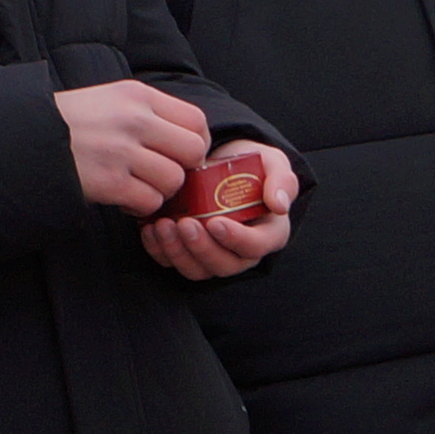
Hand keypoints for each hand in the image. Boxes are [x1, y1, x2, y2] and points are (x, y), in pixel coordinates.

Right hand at [59, 79, 213, 215]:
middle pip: (192, 150)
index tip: (183, 155)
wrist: (21, 137)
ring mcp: (120, 151)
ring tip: (139, 187)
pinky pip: (148, 201)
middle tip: (164, 174)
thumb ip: (147, 112)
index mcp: (137, 95)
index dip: (197, 143)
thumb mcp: (109, 99)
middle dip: (183, 169)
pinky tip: (125, 200)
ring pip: (173, 180)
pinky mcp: (107, 182)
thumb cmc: (68, 121)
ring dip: (160, 190)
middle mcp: (133, 120)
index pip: (196, 120)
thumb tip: (186, 137)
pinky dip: (141, 207)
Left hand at [137, 144, 297, 281]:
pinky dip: (159, 250)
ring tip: (164, 224)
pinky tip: (151, 228)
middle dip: (201, 248)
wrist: (224, 164)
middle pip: (224, 265)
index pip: (255, 247)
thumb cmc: (253, 166)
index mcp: (268, 234)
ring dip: (178, 252)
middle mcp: (242, 252)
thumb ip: (282, 180)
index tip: (216, 222)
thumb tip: (279, 206)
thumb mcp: (273, 163)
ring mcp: (214, 255)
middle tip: (185, 224)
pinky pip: (174, 263)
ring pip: (197, 270)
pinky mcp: (189, 253)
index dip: (236, 240)